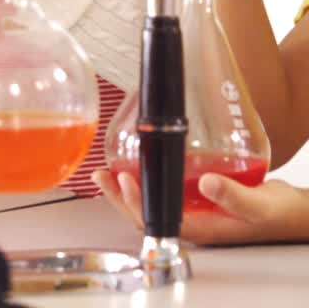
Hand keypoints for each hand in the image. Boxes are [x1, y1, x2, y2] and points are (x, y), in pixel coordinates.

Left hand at [93, 169, 308, 244]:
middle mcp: (191, 220)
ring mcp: (193, 209)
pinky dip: (151, 178)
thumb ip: (233, 195)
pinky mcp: (197, 196)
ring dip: (131, 186)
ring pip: (152, 201)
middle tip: (102, 175)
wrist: (293, 211)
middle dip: (121, 194)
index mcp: (200, 228)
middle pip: (145, 212)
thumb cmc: (279, 213)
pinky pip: (166, 190)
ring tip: (110, 169)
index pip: (156, 219)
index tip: (123, 179)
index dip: (135, 201)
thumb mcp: (258, 203)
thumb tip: (206, 183)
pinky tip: (144, 163)